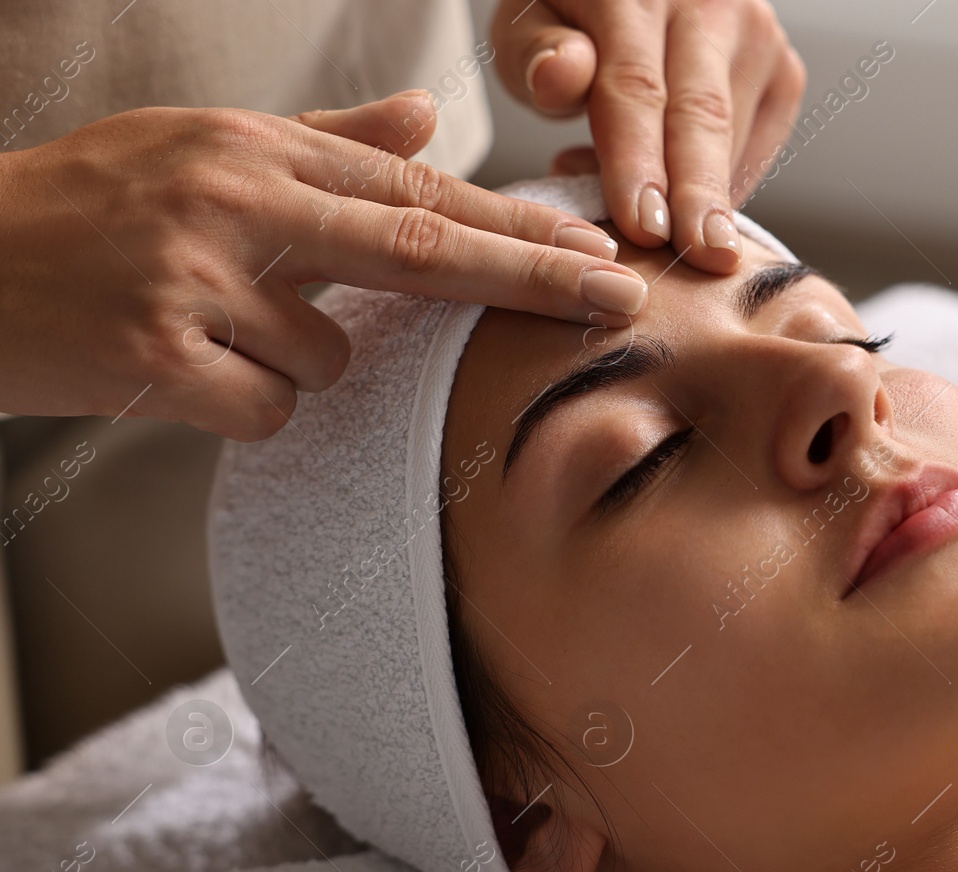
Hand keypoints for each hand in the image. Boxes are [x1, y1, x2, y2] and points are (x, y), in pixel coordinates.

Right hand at [0, 92, 648, 440]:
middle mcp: (232, 199)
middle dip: (528, 278)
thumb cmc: (83, 209)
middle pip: (417, 246)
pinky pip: (270, 410)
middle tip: (616, 299)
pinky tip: (175, 372)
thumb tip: (429, 117)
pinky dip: (242, 406)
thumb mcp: (200, 149)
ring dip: (289, 361)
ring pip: (330, 356)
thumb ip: (326, 141)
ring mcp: (195, 278)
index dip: (513, 226)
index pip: (414, 188)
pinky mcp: (158, 357)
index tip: (593, 249)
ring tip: (199, 328)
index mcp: (251, 148)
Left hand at [491, 0, 804, 273]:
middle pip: (703, 115)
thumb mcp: (528, 24)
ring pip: (735, 136)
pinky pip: (759, 146)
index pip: (635, 87)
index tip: (642, 226)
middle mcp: (708, 2)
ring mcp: (756, 33)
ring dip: (703, 200)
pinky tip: (694, 216)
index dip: (637, 162)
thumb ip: (536, 53)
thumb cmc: (571, 19)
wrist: (637, 1)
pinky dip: (727, 189)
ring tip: (667, 244)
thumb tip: (562, 76)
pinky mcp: (782, 69)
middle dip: (700, 195)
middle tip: (703, 258)